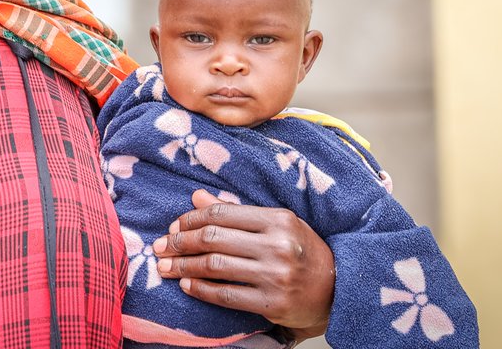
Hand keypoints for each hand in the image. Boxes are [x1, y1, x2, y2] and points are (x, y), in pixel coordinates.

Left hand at [152, 190, 333, 337]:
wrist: (339, 288)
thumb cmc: (303, 251)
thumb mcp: (276, 223)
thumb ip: (236, 212)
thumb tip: (196, 198)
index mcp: (277, 219)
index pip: (223, 213)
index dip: (192, 219)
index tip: (174, 225)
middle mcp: (276, 245)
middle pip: (214, 239)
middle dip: (180, 242)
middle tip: (161, 246)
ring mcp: (274, 275)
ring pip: (215, 266)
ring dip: (184, 267)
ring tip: (165, 267)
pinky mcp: (272, 303)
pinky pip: (226, 295)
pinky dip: (201, 289)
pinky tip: (186, 285)